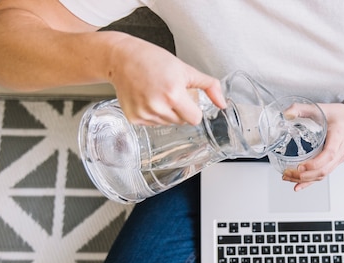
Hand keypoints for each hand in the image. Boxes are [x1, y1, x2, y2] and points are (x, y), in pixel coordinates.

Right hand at [107, 36, 225, 125]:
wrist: (121, 58)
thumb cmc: (153, 60)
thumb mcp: (185, 69)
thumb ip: (208, 86)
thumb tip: (222, 104)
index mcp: (173, 94)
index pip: (195, 119)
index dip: (194, 109)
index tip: (187, 99)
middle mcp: (158, 106)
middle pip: (182, 122)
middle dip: (180, 110)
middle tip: (169, 92)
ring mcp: (144, 114)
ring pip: (168, 123)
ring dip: (167, 112)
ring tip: (156, 93)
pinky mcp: (134, 118)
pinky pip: (153, 124)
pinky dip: (152, 114)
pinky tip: (146, 98)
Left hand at [281, 102, 343, 190]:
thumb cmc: (342, 114)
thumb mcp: (322, 107)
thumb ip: (302, 109)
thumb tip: (285, 114)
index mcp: (338, 137)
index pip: (328, 155)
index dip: (314, 163)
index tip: (300, 166)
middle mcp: (340, 151)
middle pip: (324, 170)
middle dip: (304, 175)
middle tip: (287, 173)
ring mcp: (339, 159)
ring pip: (323, 175)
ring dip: (305, 180)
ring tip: (288, 177)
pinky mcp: (335, 162)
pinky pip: (323, 174)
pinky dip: (310, 181)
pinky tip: (298, 185)